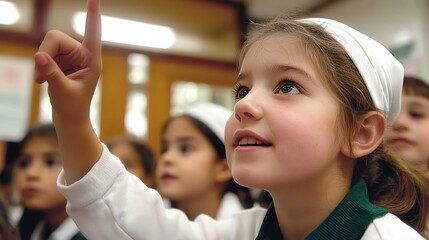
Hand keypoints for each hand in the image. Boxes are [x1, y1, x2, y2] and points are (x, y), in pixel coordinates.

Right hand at [34, 0, 100, 124]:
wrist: (70, 118)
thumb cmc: (72, 107)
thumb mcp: (62, 91)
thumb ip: (51, 73)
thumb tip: (39, 56)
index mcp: (92, 60)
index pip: (93, 33)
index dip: (92, 15)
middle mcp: (82, 55)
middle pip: (56, 37)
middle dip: (44, 52)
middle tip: (40, 75)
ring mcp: (70, 56)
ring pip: (47, 44)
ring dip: (40, 62)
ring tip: (41, 81)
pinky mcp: (59, 60)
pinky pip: (43, 52)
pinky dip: (39, 65)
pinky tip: (41, 80)